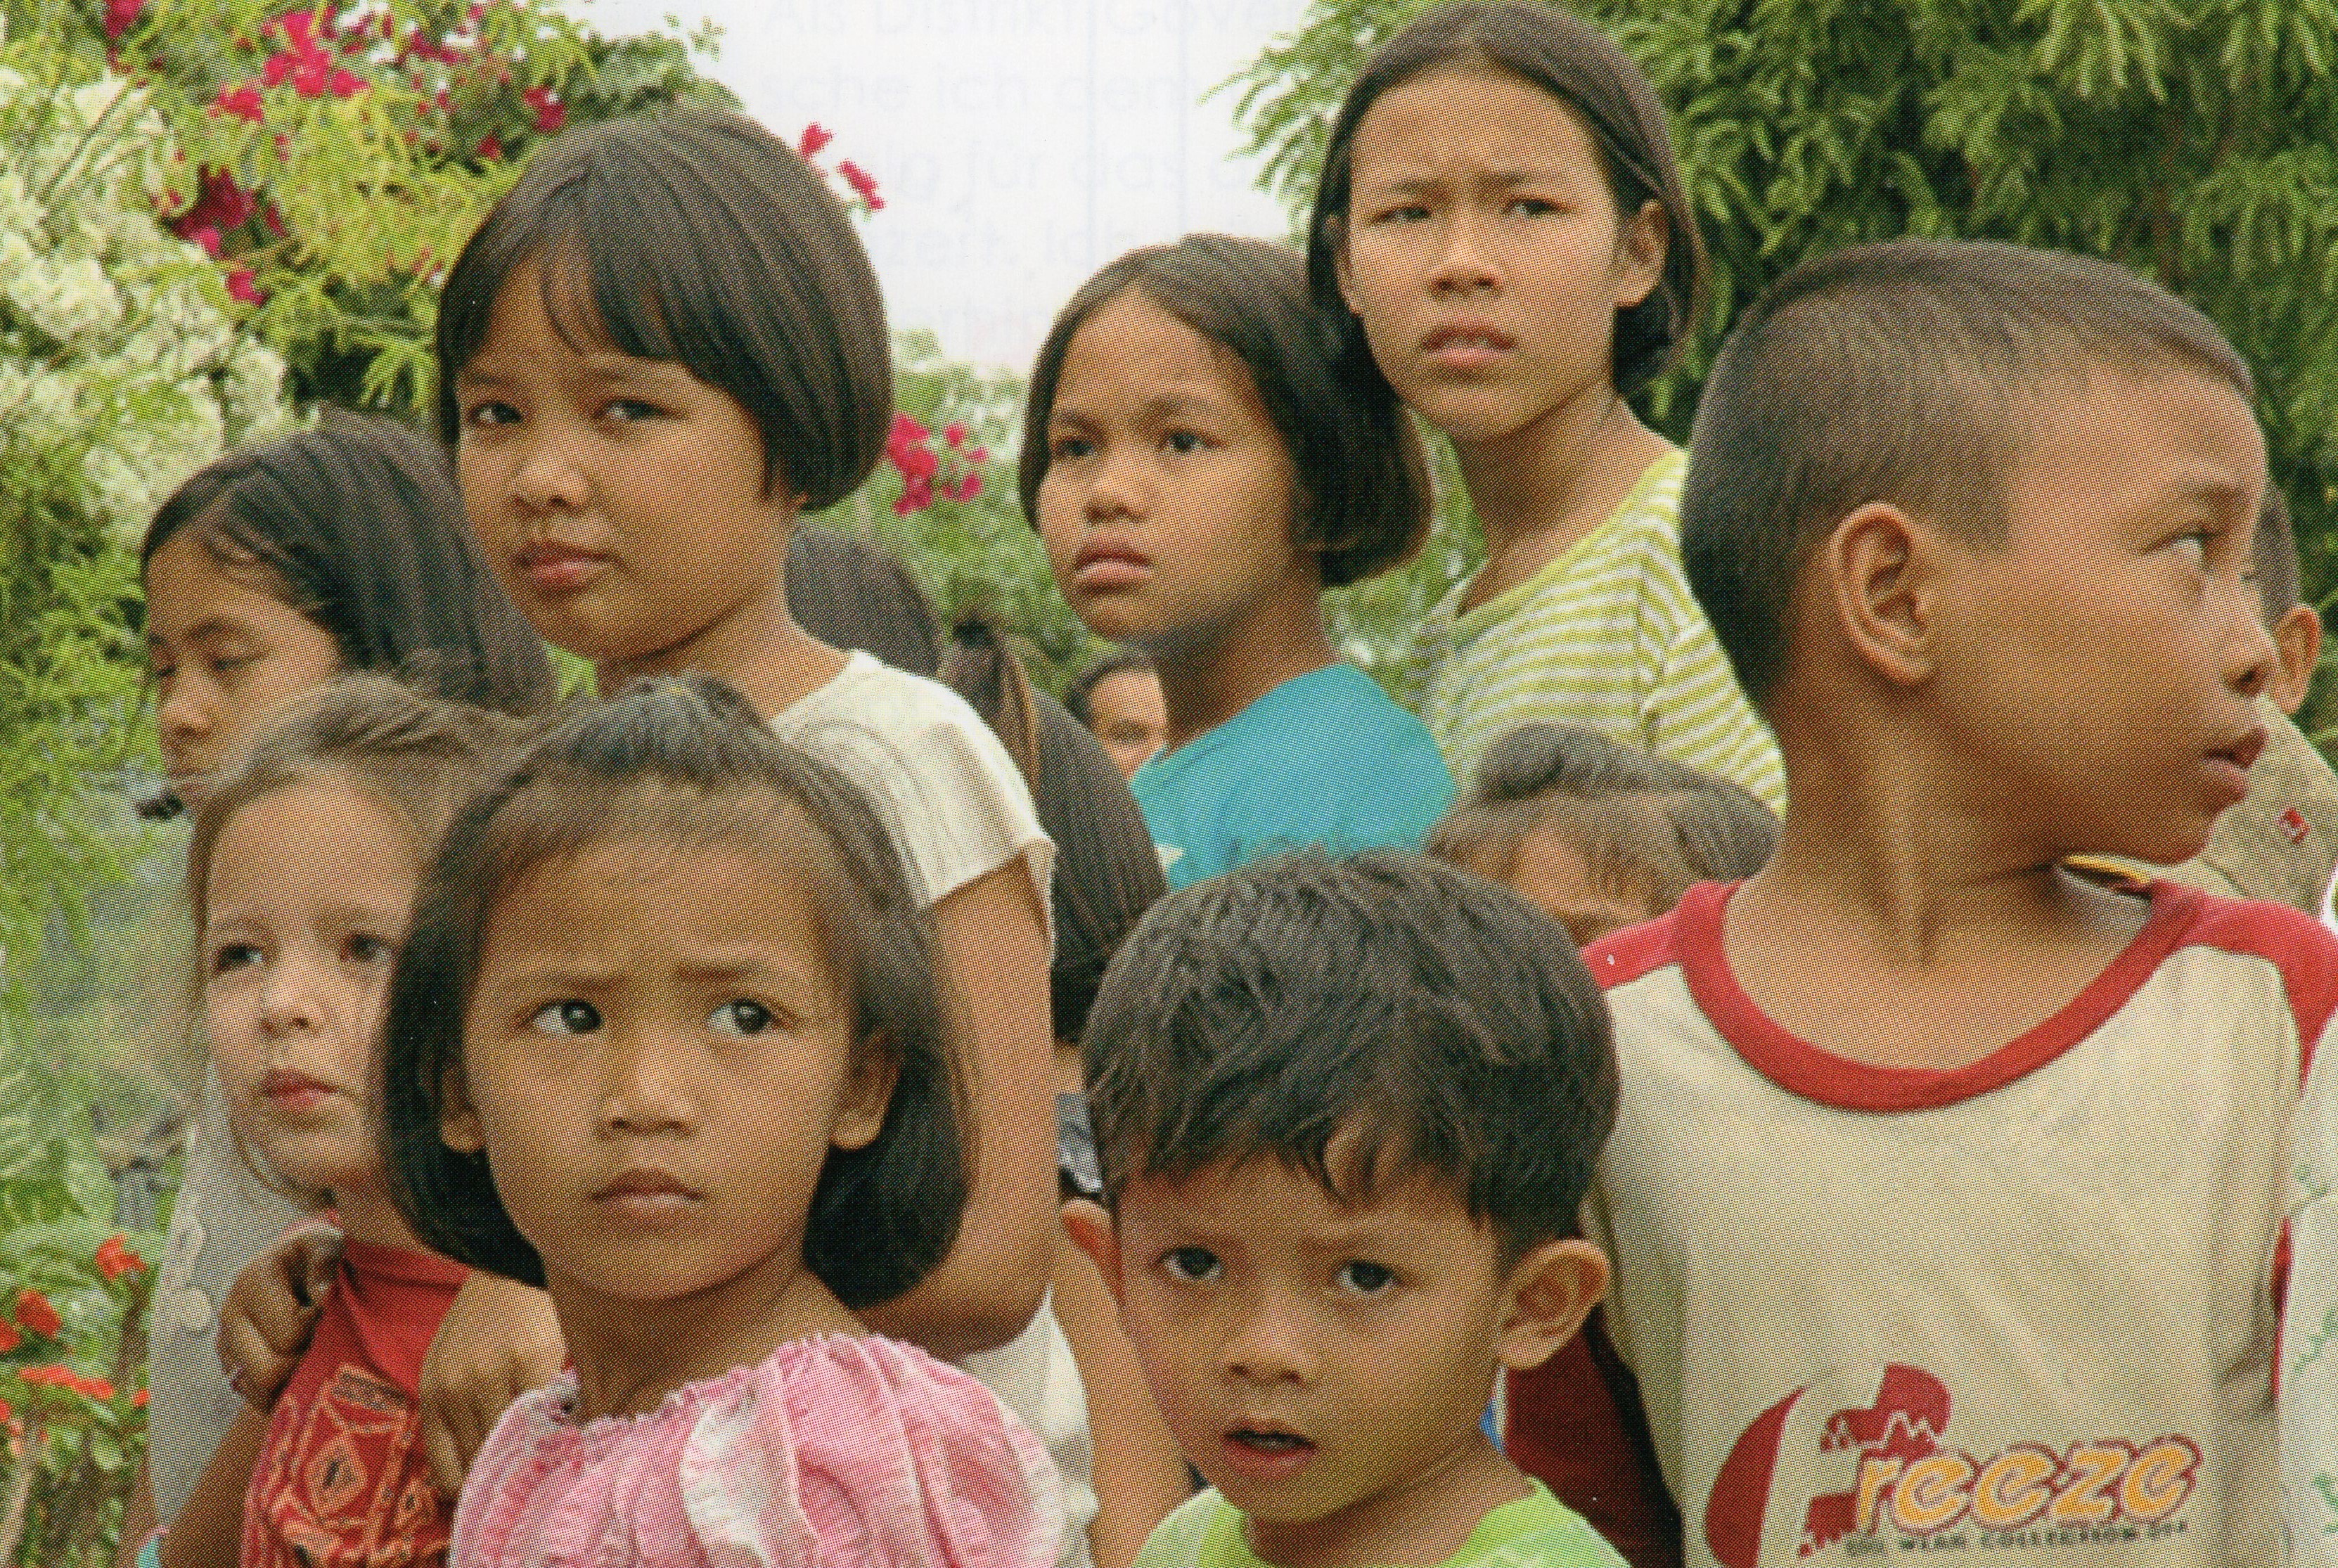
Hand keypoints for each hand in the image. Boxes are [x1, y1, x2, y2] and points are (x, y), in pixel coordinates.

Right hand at [217, 1221, 340, 1408]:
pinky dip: (283, 1393)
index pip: (290, 1335)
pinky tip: (302, 1370)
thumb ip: (326, 1264)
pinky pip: (257, 1399)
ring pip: (261, 1393)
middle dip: (306, 1364)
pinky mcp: (232, 1365)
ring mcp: (227, 1345)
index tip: (329, 1313)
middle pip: (269, 1373)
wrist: (296, 1263)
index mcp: (253, 1284)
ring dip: (294, 1382)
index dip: (318, 1330)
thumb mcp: (326, 1244)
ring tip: (314, 1353)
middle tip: (325, 1342)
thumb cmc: (317, 1254)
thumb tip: (322, 1297)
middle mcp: (231, 1316)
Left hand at [418, 1273, 563, 1494]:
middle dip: (507, 1473)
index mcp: (433, 1394)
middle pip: (483, 1464)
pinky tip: (569, 1418)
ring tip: (553, 1445)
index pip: (449, 1473)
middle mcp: (455, 1389)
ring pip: (516, 1442)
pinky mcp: (531, 1359)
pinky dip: (559, 1424)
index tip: (499, 1490)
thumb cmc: (487, 1315)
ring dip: (535, 1450)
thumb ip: (458, 1410)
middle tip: (533, 1470)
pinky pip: (547, 1414)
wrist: (511, 1259)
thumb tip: (481, 1469)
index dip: (476, 1491)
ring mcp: (492, 1375)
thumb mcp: (453, 1362)